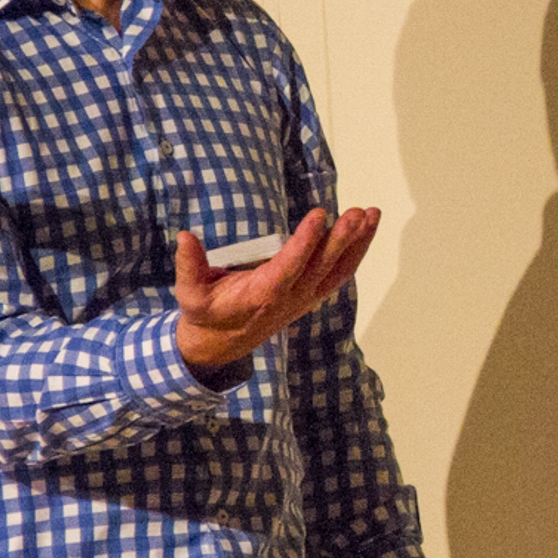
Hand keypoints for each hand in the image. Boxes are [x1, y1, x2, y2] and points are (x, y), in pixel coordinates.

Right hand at [173, 206, 378, 372]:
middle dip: (341, 241)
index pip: (288, 267)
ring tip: (372, 215)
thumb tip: (184, 237)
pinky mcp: (311, 296)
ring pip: (338, 272)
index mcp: (261, 295)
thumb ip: (189, 266)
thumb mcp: (189, 293)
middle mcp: (289, 298)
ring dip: (357, 244)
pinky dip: (356, 253)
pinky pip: (339, 275)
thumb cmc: (205, 314)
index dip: (305, 243)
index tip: (320, 214)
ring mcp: (304, 299)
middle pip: (321, 268)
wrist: (220, 344)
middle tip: (357, 213)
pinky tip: (366, 230)